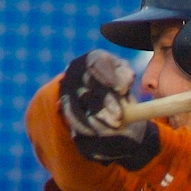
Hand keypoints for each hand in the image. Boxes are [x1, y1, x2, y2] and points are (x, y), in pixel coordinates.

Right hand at [59, 51, 159, 168]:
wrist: (95, 84)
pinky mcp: (65, 102)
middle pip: (90, 86)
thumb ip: (125, 74)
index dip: (108, 77)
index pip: (97, 64)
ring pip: (80, 102)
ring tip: (113, 126)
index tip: (123, 90)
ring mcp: (68, 87)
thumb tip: (124, 87)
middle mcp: (76, 71)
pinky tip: (94, 132)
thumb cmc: (114, 76)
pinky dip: (82, 124)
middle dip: (106, 101)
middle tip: (119, 116)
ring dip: (96, 116)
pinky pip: (71, 114)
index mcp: (92, 58)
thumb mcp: (122, 71)